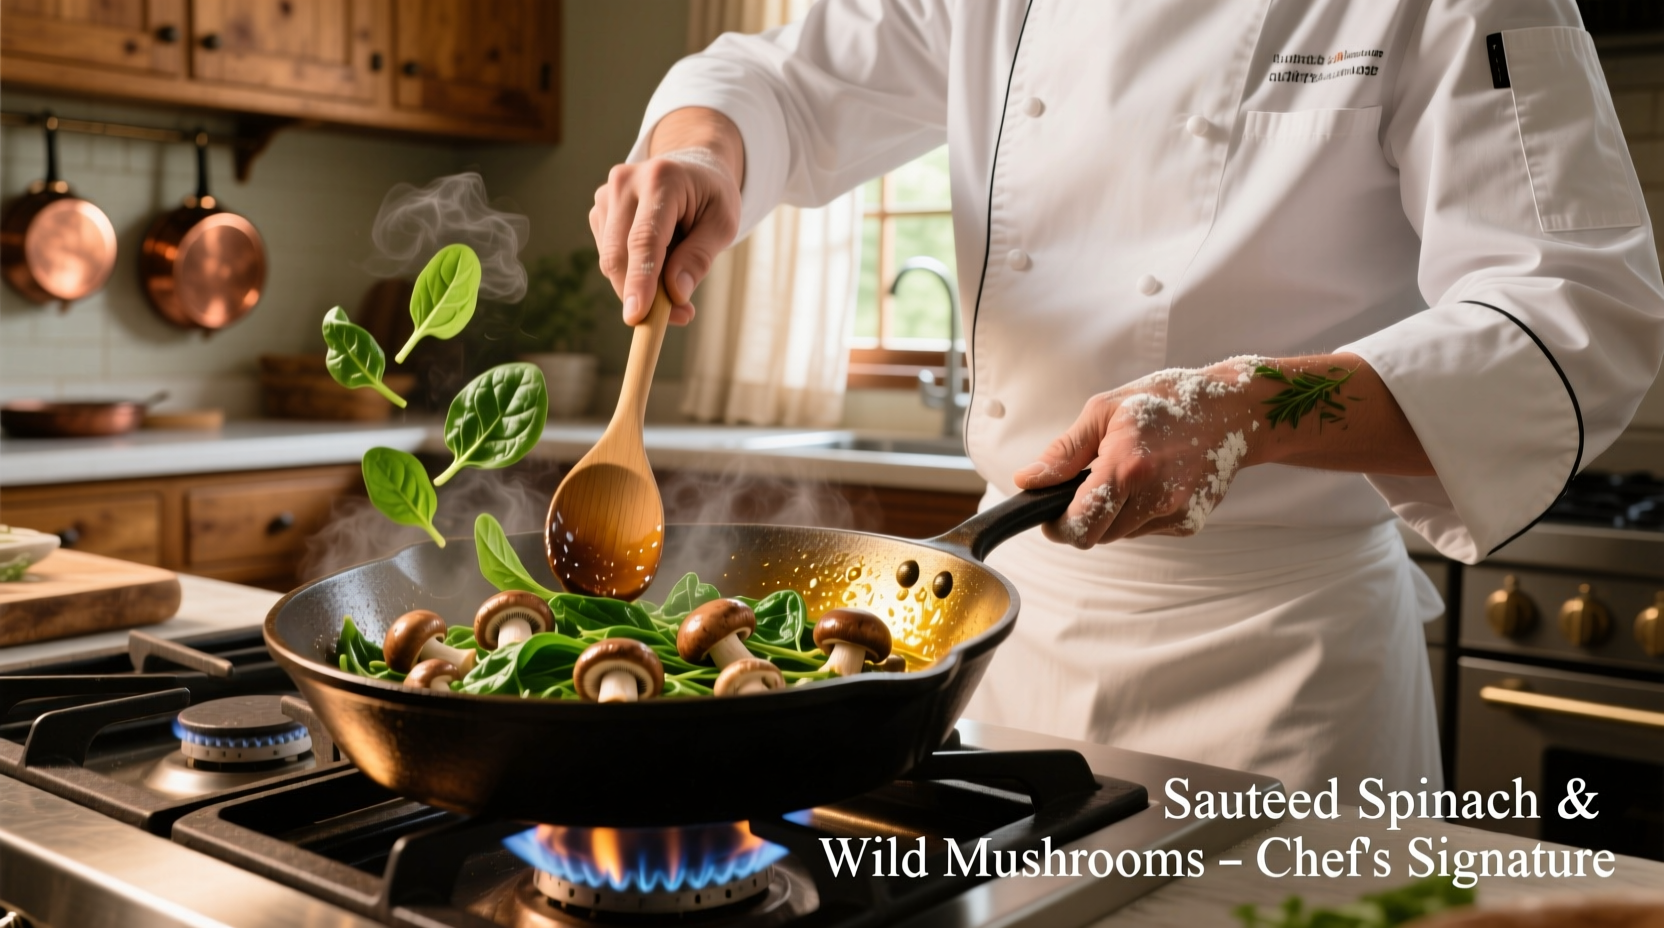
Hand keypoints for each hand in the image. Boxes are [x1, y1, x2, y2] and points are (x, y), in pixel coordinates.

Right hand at [590, 107, 744, 325]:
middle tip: (676, 317)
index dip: (640, 280)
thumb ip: (700, 257)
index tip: (637, 316)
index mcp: (661, 179)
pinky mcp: (599, 211)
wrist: (692, 169)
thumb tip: (676, 294)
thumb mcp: (723, 224)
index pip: (645, 239)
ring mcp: (606, 195)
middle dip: (641, 295)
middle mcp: (625, 182)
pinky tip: (658, 259)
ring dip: (640, 285)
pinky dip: (633, 272)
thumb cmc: (711, 197)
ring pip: (612, 261)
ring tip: (677, 275)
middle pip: (619, 254)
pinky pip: (610, 257)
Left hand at [1013, 359, 1269, 546]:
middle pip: (1097, 536)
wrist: (1232, 411)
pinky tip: (1152, 483)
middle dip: (1084, 519)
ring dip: (1112, 515)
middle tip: (1090, 486)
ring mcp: (1176, 513)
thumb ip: (1063, 453)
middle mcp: (1155, 496)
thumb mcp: (1105, 412)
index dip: (1058, 527)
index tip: (1051, 515)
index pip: (1080, 525)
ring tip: (1128, 475)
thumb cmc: (1165, 403)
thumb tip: (1027, 481)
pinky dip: (1139, 514)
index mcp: (1127, 466)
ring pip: (1120, 535)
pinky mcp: (1190, 523)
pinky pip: (1146, 530)